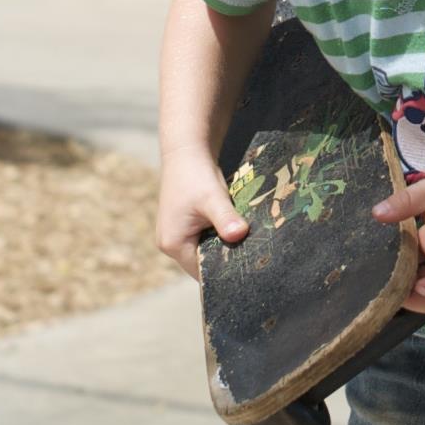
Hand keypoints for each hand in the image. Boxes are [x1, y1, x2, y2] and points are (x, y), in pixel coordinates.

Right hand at [155, 145, 248, 279]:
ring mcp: (177, 234)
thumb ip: (225, 219)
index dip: (224, 270)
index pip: (202, 272)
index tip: (249, 268)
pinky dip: (221, 235)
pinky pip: (206, 238)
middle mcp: (171, 243)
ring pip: (207, 250)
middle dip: (226, 258)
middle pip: (203, 263)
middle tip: (253, 256)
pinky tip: (237, 228)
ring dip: (225, 244)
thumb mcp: (213, 198)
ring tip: (248, 242)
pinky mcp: (186, 225)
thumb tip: (239, 235)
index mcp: (173, 243)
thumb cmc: (195, 175)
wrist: (187, 152)